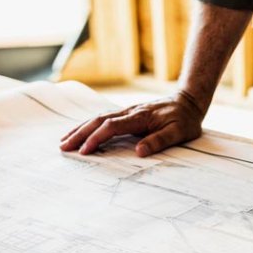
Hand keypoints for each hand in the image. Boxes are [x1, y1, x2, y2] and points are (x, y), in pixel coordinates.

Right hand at [59, 90, 206, 156]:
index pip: (112, 127)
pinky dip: (89, 125)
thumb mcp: (179, 132)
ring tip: (64, 141)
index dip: (97, 138)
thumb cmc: (186, 119)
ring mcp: (127, 111)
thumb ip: (159, 141)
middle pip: (98, 121)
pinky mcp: (127, 114)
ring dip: (80, 129)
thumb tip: (139, 152)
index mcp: (140, 117)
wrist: (189, 101)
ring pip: (98, 118)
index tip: (84, 151)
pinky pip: (103, 119)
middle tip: (63, 147)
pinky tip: (81, 132)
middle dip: (80, 134)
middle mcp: (130, 112)